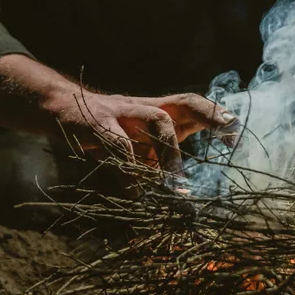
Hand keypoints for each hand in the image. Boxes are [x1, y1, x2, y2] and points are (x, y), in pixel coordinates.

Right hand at [45, 91, 238, 174]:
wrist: (58, 106)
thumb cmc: (104, 129)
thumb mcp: (133, 143)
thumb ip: (154, 160)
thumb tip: (175, 191)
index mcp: (155, 111)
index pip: (191, 105)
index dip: (215, 114)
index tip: (236, 132)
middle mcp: (143, 107)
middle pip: (183, 102)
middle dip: (209, 113)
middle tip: (229, 129)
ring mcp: (122, 112)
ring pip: (157, 119)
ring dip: (171, 149)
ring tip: (176, 181)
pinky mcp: (98, 123)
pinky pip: (119, 145)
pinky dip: (129, 170)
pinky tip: (134, 192)